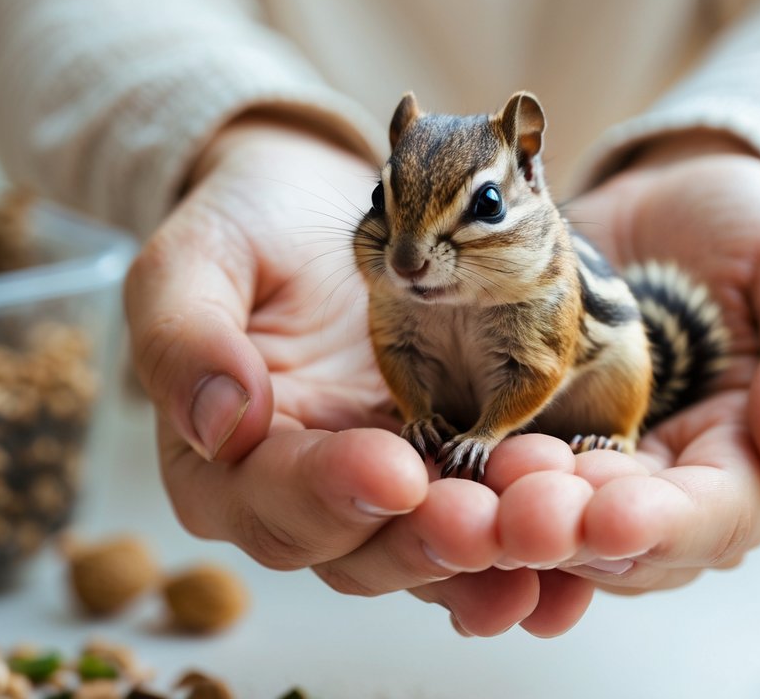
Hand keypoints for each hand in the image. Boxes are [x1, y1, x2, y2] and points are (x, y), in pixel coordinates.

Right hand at [123, 119, 593, 635]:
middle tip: (484, 517)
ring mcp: (381, 490)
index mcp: (223, 465)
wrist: (319, 207)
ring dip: (489, 553)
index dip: (328, 496)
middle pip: (358, 553)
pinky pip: (483, 519)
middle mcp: (303, 498)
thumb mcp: (194, 257)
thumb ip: (184, 336)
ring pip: (430, 552)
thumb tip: (220, 422)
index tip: (392, 470)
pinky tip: (574, 541)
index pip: (270, 503)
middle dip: (424, 541)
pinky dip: (527, 539)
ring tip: (547, 525)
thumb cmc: (247, 225)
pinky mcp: (445, 470)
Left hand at [505, 133, 759, 591]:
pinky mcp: (533, 436)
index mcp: (746, 461)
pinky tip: (430, 475)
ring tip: (461, 503)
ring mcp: (593, 467)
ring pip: (551, 524)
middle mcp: (666, 485)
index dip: (663, 525)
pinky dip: (467, 486)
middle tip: (512, 515)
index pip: (714, 516)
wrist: (662, 200)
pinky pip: (497, 480)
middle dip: (564, 533)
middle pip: (619, 540)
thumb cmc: (746, 232)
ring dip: (504, 524)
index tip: (611, 514)